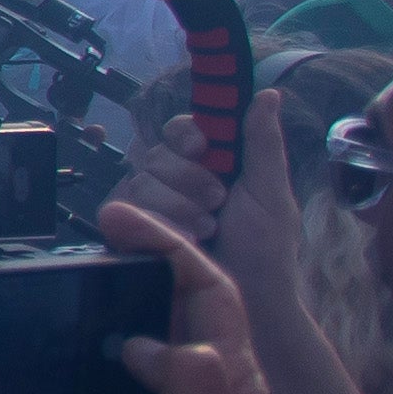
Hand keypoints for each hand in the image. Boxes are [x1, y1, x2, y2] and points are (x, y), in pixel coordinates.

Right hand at [84, 204, 349, 393]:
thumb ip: (190, 384)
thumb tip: (142, 341)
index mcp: (224, 373)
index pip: (202, 287)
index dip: (165, 245)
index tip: (116, 220)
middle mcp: (195, 386)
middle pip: (150, 314)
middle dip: (105, 295)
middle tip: (58, 278)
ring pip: (108, 371)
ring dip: (71, 382)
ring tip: (43, 392)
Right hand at [109, 76, 299, 310]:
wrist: (251, 300)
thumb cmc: (267, 249)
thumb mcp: (271, 191)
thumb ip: (263, 143)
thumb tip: (268, 93)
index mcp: (209, 164)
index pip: (180, 129)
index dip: (185, 133)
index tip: (201, 146)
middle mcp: (175, 181)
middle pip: (156, 153)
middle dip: (188, 178)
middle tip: (218, 203)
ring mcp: (151, 207)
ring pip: (139, 181)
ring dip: (176, 204)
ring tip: (206, 229)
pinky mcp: (130, 232)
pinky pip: (121, 209)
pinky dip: (154, 221)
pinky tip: (179, 238)